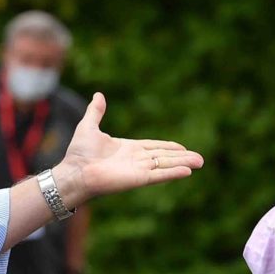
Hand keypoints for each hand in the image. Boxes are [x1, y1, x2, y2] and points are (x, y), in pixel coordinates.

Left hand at [52, 93, 203, 206]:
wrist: (74, 171)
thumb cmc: (78, 153)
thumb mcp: (89, 126)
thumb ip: (96, 112)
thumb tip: (98, 95)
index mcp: (127, 149)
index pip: (153, 147)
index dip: (168, 147)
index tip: (182, 148)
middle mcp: (135, 160)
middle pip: (164, 157)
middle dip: (182, 157)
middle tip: (200, 159)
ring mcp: (137, 170)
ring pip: (165, 165)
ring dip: (183, 164)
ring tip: (200, 163)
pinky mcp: (137, 179)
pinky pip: (159, 175)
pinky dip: (173, 173)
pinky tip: (187, 172)